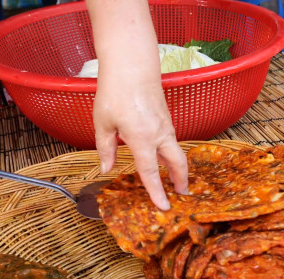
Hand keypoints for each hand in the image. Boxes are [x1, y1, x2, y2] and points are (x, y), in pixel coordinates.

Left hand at [87, 0, 187, 210]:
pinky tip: (162, 157)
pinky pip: (171, 141)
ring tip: (173, 181)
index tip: (163, 207)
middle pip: (177, 164)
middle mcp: (159, 135)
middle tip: (180, 195)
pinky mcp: (166, 119)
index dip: (156, 192)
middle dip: (180, 181)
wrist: (132, 65)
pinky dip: (171, 154)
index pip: (151, 172)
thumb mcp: (103, 123)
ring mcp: (166, 126)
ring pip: (176, 152)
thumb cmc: (115, 92)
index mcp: (142, 139)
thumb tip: (107, 168)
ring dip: (177, 168)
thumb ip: (106, 148)